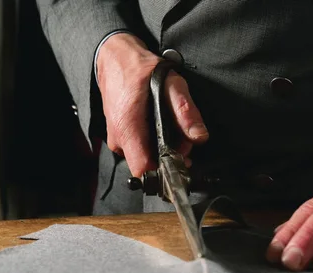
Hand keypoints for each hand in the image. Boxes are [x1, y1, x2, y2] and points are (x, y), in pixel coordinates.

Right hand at [96, 33, 208, 176]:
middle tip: (182, 137)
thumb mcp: (170, 83)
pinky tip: (157, 126)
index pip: (143, 170)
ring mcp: (115, 139)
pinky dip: (151, 143)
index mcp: (128, 128)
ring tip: (169, 127)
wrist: (113, 58)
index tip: (179, 163)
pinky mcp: (117, 137)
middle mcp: (118, 138)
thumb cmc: (140, 69)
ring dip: (161, 149)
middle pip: (148, 166)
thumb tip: (199, 136)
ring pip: (144, 158)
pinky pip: (137, 150)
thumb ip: (185, 111)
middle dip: (169, 157)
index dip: (164, 173)